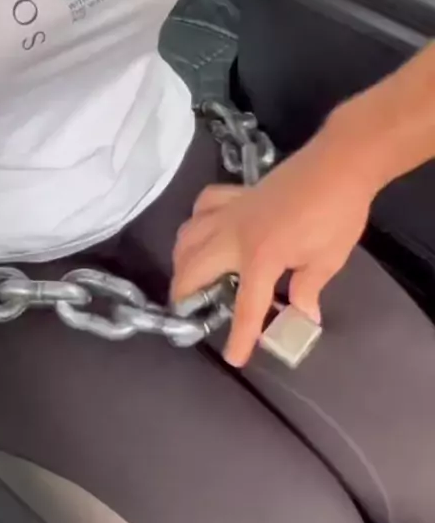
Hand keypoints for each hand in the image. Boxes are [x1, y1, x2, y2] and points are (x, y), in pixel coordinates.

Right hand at [171, 130, 375, 367]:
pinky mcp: (237, 193)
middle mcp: (235, 234)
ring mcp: (232, 210)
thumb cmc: (337, 214)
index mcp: (261, 256)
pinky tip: (204, 229)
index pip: (246, 306)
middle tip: (190, 312)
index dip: (240, 336)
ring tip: (190, 277)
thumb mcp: (327, 259)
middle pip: (194, 268)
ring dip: (182, 259)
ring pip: (188, 235)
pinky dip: (197, 220)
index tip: (234, 358)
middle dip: (185, 295)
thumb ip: (308, 290)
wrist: (340, 163)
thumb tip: (303, 317)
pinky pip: (203, 205)